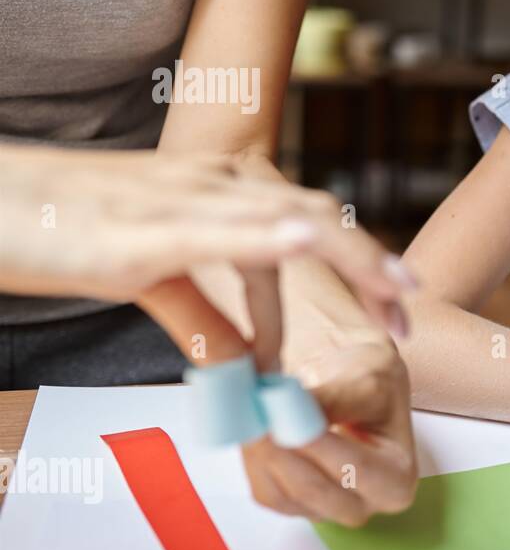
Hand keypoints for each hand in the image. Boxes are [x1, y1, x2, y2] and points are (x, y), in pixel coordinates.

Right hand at [0, 145, 414, 337]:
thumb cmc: (60, 231)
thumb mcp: (149, 276)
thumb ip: (203, 315)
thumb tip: (250, 363)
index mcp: (216, 193)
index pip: (309, 222)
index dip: (362, 263)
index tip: (397, 306)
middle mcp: (212, 187)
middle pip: (319, 220)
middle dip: (373, 268)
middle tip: (409, 315)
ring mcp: (184, 202)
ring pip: (290, 221)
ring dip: (351, 258)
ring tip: (393, 297)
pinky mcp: (146, 230)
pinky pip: (222, 231)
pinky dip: (270, 238)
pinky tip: (305, 244)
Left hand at [242, 338, 417, 526]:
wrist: (356, 387)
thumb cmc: (374, 382)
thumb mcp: (369, 378)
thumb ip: (335, 399)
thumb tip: (292, 411)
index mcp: (397, 478)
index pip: (353, 467)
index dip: (313, 442)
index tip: (281, 413)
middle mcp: (365, 504)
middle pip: (312, 488)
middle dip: (280, 449)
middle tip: (257, 412)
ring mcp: (328, 510)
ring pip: (281, 494)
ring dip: (260, 454)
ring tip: (255, 413)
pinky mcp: (296, 506)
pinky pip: (265, 492)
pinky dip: (254, 461)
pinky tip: (256, 429)